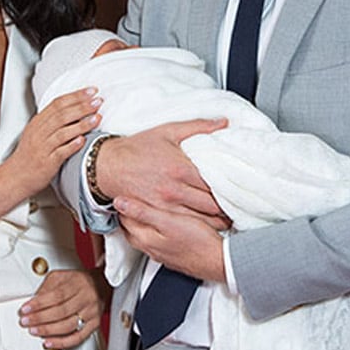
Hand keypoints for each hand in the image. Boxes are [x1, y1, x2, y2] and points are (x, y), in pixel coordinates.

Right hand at [11, 88, 101, 191]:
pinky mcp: (47, 163)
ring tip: (97, 118)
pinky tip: (83, 140)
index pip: (58, 103)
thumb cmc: (29, 154)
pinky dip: (72, 145)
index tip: (92, 91)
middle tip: (98, 101)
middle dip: (82, 106)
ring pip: (63, 133)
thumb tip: (77, 107)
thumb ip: (54, 120)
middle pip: (62, 115)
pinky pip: (60, 152)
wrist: (16, 176)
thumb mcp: (38, 132)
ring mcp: (43, 148)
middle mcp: (39, 133)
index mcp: (38, 122)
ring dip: (82, 125)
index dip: (76, 96)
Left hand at [18, 268, 109, 348]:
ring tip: (34, 331)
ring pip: (68, 326)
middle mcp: (87, 297)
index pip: (56, 295)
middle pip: (61, 311)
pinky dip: (61, 343)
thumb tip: (33, 301)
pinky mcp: (94, 325)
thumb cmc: (78, 281)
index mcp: (78, 282)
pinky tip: (49, 342)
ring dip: (48, 331)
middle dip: (40, 318)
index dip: (39, 304)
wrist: (101, 285)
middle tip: (26, 322)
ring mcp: (91, 312)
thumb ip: (47, 286)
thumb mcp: (62, 276)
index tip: (25, 309)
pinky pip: (77, 338)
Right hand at [96, 119, 229, 227]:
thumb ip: (198, 127)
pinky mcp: (156, 214)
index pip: (215, 183)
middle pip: (211, 205)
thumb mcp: (168, 131)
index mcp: (181, 168)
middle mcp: (174, 189)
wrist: (109, 165)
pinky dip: (198, 226)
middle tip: (238, 207)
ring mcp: (165, 205)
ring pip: (200, 219)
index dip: (231, 188)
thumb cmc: (137, 148)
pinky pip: (183, 225)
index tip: (241, 189)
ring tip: (228, 219)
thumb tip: (223, 122)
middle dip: (227, 207)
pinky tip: (206, 226)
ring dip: (216, 220)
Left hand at [115, 196, 225, 281]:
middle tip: (130, 198)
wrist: (220, 262)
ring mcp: (163, 253)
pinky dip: (154, 229)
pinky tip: (162, 223)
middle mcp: (151, 248)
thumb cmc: (197, 241)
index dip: (122, 205)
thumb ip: (143, 212)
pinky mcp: (174, 255)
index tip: (122, 192)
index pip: (125, 220)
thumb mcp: (168, 221)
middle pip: (132, 229)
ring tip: (142, 207)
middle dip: (128, 214)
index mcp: (146, 239)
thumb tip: (120, 202)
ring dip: (141, 222)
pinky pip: (157, 240)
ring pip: (144, 235)